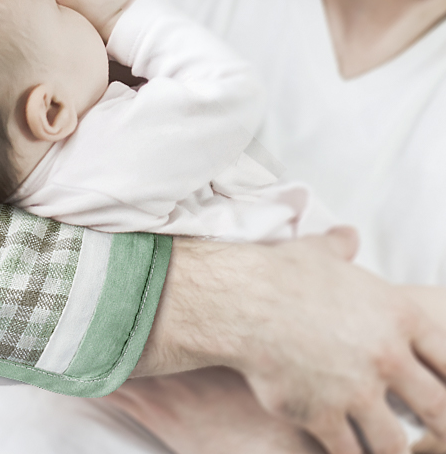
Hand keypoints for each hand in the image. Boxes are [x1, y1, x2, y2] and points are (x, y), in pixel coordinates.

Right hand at [134, 229, 445, 453]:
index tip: (442, 387)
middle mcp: (386, 357)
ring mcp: (356, 391)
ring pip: (395, 443)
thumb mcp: (318, 253)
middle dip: (439, 426)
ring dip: (390, 446)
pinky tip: (344, 449)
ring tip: (383, 445)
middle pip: (439, 409)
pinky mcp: (322, 415)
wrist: (241, 300)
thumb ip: (340, 247)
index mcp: (396, 316)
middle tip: (431, 431)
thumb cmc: (280, 273)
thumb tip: (348, 235)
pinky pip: (348, 452)